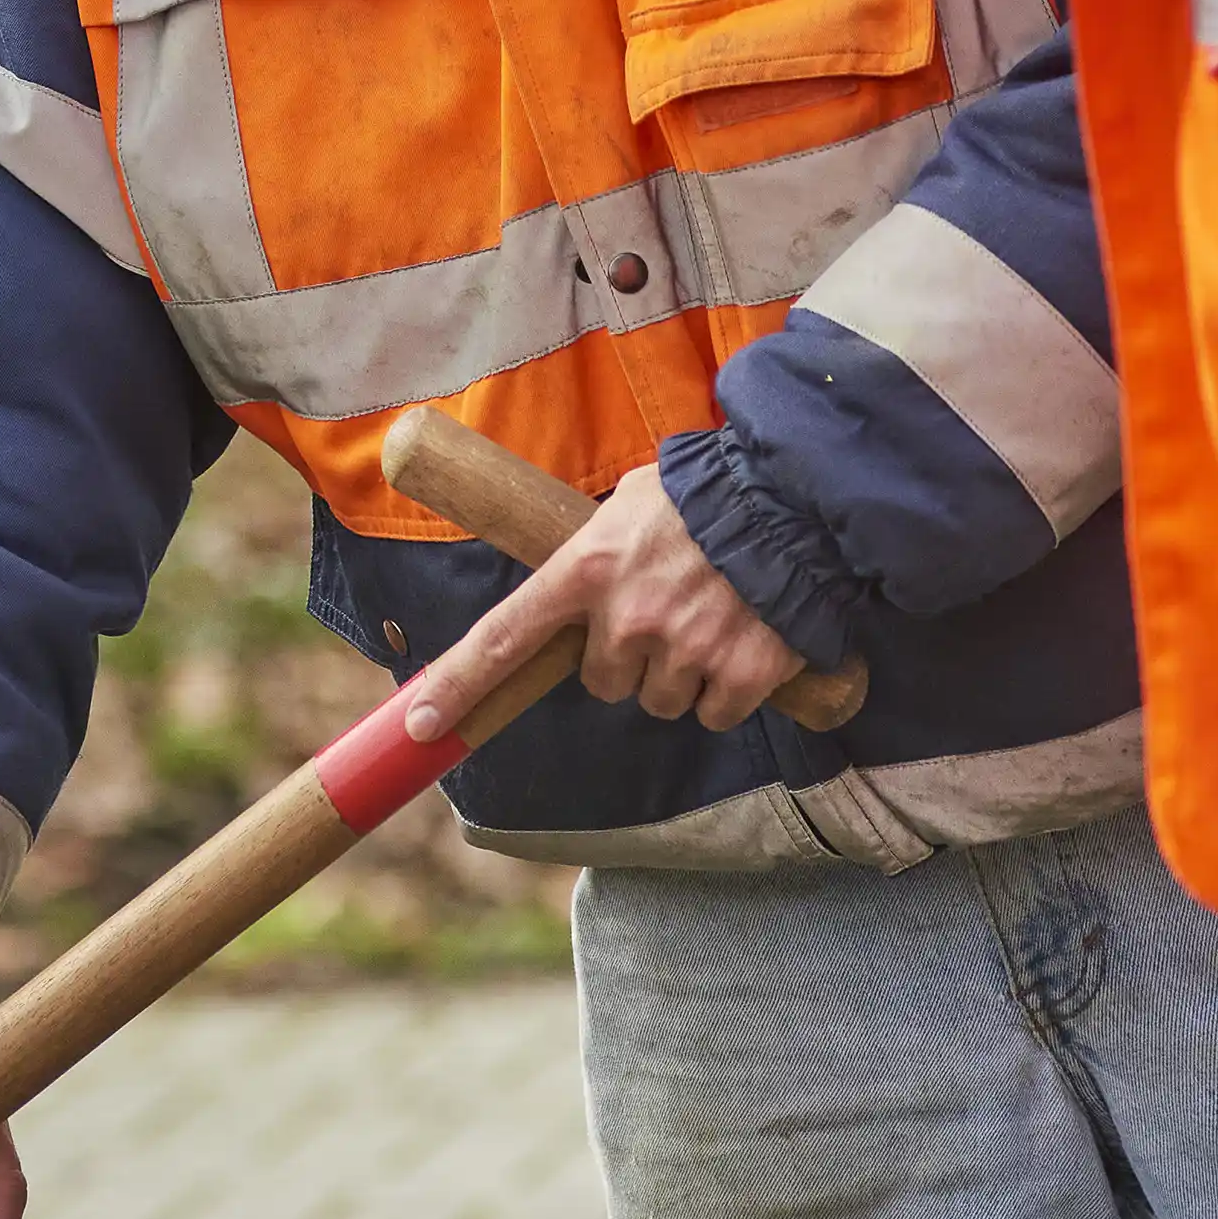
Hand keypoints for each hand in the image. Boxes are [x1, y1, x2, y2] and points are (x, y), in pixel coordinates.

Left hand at [420, 457, 806, 733]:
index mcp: (586, 567)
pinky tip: (745, 643)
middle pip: (603, 682)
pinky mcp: (739, 674)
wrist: (796, 497)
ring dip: (682, 674)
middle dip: (630, 657)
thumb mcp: (628, 501)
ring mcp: (683, 648)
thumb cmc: (706, 492)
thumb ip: (593, 549)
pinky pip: (714, 713)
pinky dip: (730, 690)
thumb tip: (573, 586)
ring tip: (712, 617)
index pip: (504, 637)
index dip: (457, 685)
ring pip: (661, 701)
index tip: (421, 725)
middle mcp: (626, 615)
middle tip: (666, 611)